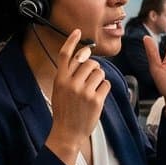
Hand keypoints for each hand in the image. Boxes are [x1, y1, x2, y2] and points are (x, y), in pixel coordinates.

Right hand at [44, 28, 108, 164]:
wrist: (67, 132)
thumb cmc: (64, 111)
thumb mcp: (60, 90)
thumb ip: (69, 74)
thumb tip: (85, 56)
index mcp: (60, 79)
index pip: (65, 55)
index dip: (71, 41)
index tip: (77, 31)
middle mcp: (71, 83)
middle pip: (88, 62)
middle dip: (93, 67)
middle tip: (92, 76)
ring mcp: (84, 91)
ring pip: (99, 72)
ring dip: (99, 78)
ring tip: (93, 89)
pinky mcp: (96, 100)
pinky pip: (106, 84)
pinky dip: (104, 88)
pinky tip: (98, 96)